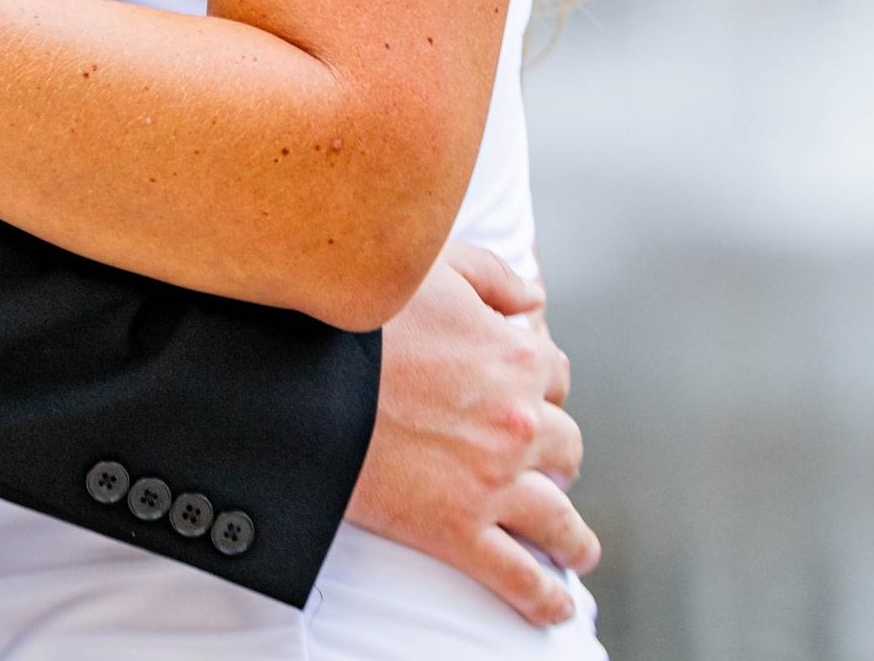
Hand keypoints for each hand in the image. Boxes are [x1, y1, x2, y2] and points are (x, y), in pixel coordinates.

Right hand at [349, 243, 595, 625]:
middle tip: (544, 465)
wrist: (297, 377)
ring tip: (577, 548)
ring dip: (572, 537)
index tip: (526, 393)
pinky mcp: (456, 529)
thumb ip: (491, 275)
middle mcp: (517, 423)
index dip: (539, 382)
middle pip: (565, 445)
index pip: (554, 374)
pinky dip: (543, 597)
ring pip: (558, 518)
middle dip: (556, 454)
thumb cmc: (357, 315)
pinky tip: (556, 606)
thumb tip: (534, 299)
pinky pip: (517, 575)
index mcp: (516, 358)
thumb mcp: (429, 267)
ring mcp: (491, 482)